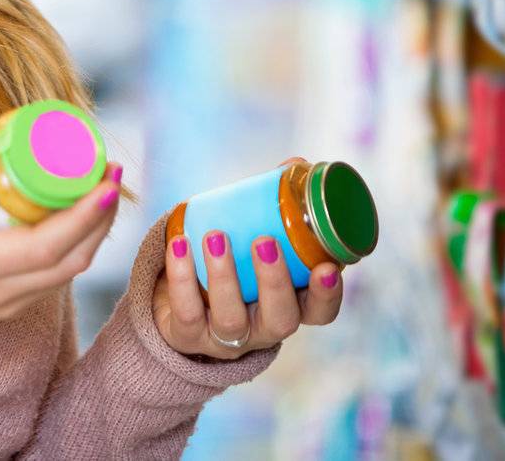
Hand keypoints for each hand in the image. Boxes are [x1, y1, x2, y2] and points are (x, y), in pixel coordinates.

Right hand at [0, 99, 121, 337]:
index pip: (48, 246)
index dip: (85, 216)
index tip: (106, 181)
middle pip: (70, 262)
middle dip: (100, 220)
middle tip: (110, 174)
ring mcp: (2, 307)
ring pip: (65, 275)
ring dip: (91, 236)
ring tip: (100, 191)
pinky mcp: (2, 308)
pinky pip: (50, 281)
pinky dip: (70, 250)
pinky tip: (73, 218)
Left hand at [152, 157, 343, 359]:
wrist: (177, 308)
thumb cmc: (232, 268)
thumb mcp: (255, 246)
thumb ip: (276, 209)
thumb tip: (295, 165)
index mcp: (288, 308)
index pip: (320, 313)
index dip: (328, 295)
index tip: (328, 267)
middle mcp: (262, 330)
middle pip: (280, 320)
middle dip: (275, 282)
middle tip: (264, 241)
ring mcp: (224, 338)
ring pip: (231, 318)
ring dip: (225, 276)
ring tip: (215, 235)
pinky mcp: (186, 335)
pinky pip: (186, 311)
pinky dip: (182, 276)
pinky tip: (179, 243)